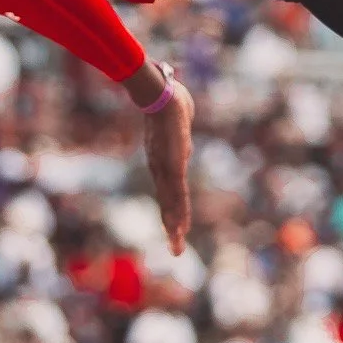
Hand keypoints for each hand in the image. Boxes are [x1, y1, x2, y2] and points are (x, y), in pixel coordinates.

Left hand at [141, 74, 194, 253]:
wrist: (159, 92)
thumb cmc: (168, 97)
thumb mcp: (179, 115)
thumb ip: (181, 125)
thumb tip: (182, 119)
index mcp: (164, 159)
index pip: (169, 189)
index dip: (172, 208)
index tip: (174, 225)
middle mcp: (162, 167)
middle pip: (168, 202)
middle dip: (172, 226)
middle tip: (175, 249)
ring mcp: (167, 168)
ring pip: (172, 203)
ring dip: (175, 226)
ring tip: (177, 247)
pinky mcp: (173, 166)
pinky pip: (177, 193)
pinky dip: (178, 212)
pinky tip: (180, 227)